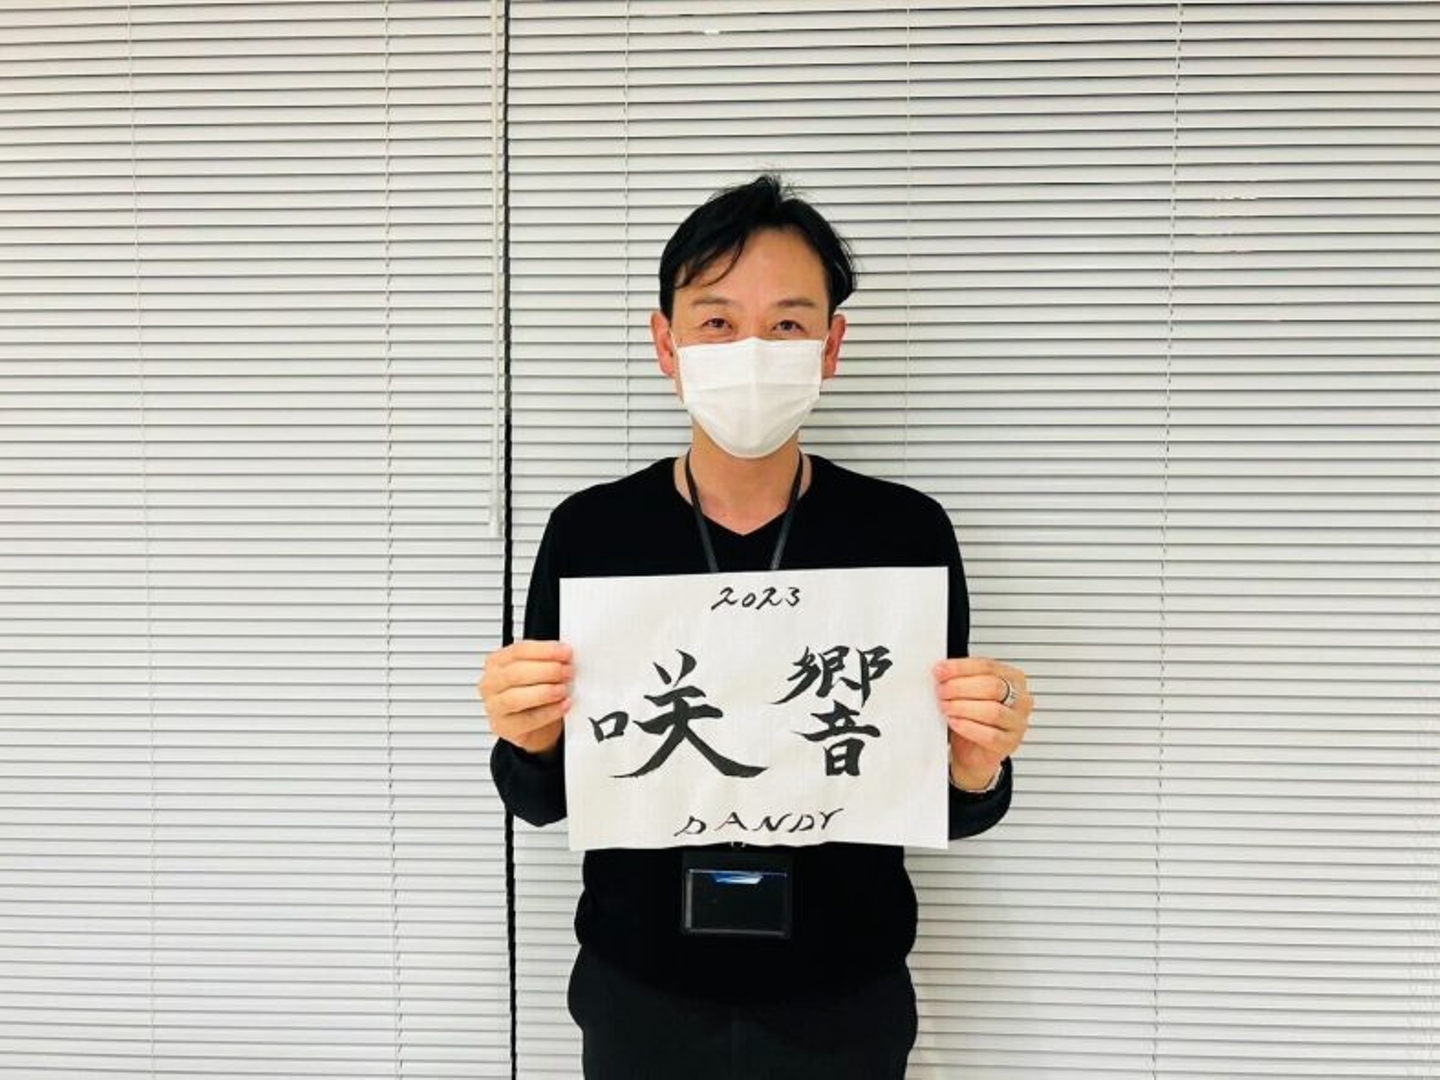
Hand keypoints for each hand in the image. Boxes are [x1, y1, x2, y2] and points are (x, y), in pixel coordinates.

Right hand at [477, 639, 573, 756]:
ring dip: (545, 692)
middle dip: (547, 671)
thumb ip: (547, 661)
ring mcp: (494, 706)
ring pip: (516, 697)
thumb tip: (566, 655)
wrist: (534, 728)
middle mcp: (491, 683)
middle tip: (567, 672)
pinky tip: (562, 705)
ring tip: (563, 689)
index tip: (565, 653)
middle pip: (516, 673)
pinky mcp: (503, 727)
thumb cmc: (534, 695)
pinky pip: (526, 720)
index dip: (545, 651)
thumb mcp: (537, 672)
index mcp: (497, 662)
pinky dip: (548, 712)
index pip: (519, 651)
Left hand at [933, 655, 1032, 788]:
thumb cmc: (972, 718)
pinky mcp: (1010, 743)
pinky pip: (990, 735)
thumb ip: (961, 679)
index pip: (988, 666)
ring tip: (945, 707)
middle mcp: (1020, 699)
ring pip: (992, 711)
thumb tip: (941, 670)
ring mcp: (1017, 722)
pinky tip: (955, 722)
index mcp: (1012, 678)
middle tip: (941, 691)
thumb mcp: (969, 692)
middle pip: (992, 687)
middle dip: (960, 687)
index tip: (940, 670)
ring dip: (962, 707)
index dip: (961, 667)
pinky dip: (968, 727)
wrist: (973, 751)